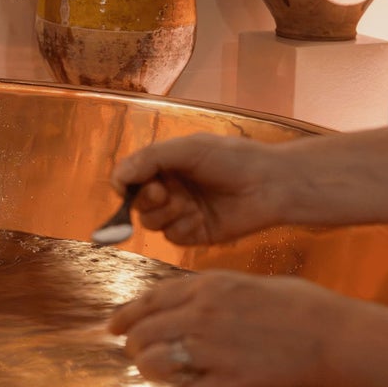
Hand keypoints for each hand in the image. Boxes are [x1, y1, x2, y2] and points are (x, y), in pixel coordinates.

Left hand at [108, 270, 353, 386]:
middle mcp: (202, 314)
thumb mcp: (249, 282)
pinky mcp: (230, 381)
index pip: (149, 299)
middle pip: (142, 333)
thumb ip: (213, 290)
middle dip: (134, 347)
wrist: (333, 335)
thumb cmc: (299, 306)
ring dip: (152, 371)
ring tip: (164, 374)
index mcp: (207, 285)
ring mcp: (214, 348)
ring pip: (152, 363)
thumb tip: (187, 299)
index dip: (125, 315)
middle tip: (140, 356)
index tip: (114, 327)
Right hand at [112, 134, 286, 244]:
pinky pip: (172, 237)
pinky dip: (183, 228)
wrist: (269, 185)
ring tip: (189, 204)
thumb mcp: (188, 149)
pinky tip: (201, 218)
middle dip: (146, 199)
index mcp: (166, 165)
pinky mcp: (195, 234)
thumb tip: (118, 177)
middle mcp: (170, 189)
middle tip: (164, 192)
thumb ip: (150, 159)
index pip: (129, 177)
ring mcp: (182, 212)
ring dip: (166, 214)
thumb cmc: (233, 159)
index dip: (125, 183)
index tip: (127, 185)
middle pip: (136, 203)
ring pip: (151, 222)